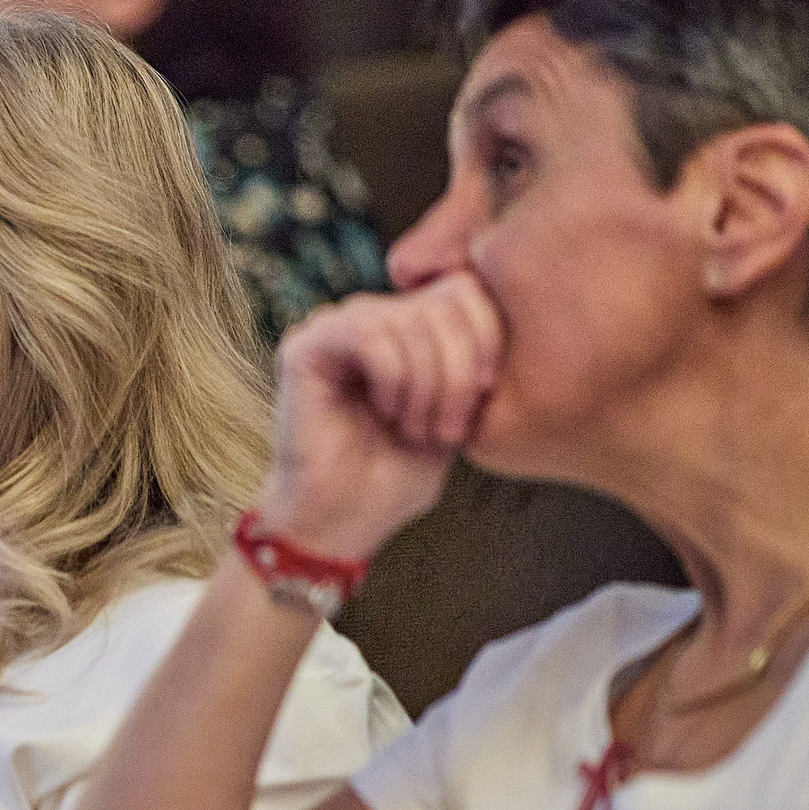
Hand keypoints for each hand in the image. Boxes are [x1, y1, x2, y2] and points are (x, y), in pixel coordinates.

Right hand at [261, 273, 503, 562]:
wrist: (342, 521)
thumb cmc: (397, 477)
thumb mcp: (455, 413)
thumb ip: (471, 359)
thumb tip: (504, 311)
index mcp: (404, 327)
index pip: (464, 288)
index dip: (487, 335)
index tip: (484, 393)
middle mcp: (368, 318)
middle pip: (443, 302)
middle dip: (458, 370)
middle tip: (448, 429)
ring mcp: (334, 328)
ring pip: (409, 318)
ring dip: (427, 384)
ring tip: (417, 430)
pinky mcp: (304, 347)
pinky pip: (370, 334)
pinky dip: (393, 377)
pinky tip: (386, 412)